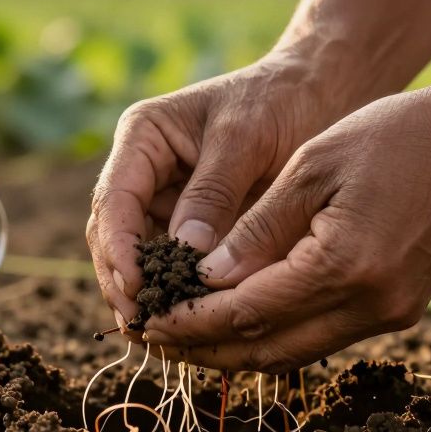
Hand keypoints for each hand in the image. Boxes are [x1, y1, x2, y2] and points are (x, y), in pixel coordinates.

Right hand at [87, 50, 364, 331]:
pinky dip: (176, 294)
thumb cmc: (280, 102)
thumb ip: (213, 192)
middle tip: (143, 325)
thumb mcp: (246, 138)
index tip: (136, 287)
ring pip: (137, 258)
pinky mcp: (190, 227)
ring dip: (144, 295)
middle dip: (123, 281)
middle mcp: (142, 171)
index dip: (118, 248)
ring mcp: (163, 201)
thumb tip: (185, 252)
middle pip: (113, 235)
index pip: (114, 199)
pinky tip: (187, 326)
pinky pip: (173, 266)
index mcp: (143, 137)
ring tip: (159, 335)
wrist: (317, 96)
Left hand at [141, 83, 430, 372]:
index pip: (246, 312)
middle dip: (205, 350)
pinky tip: (239, 321)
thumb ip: (257, 230)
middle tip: (153, 339)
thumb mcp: (311, 167)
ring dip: (237, 349)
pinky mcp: (399, 309)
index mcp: (344, 264)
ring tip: (184, 336)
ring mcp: (390, 313)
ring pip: (295, 352)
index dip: (190, 321)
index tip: (147, 319)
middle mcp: (370, 304)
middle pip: (268, 348)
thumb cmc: (392, 135)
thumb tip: (204, 279)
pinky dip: (276, 334)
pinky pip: (323, 336)